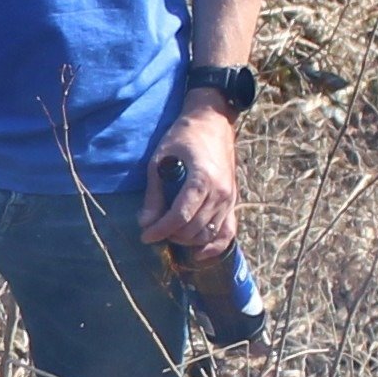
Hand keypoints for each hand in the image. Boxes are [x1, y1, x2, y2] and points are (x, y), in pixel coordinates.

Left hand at [140, 103, 239, 253]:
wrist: (212, 123)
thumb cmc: (183, 137)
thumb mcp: (161, 160)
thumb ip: (155, 194)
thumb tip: (145, 223)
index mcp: (202, 179)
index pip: (180, 216)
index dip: (160, 230)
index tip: (145, 235)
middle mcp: (220, 193)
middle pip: (194, 229)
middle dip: (170, 235)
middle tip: (153, 230)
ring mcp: (230, 199)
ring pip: (208, 234)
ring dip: (187, 240)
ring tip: (169, 232)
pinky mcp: (232, 202)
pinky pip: (227, 233)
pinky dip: (214, 246)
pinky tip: (198, 253)